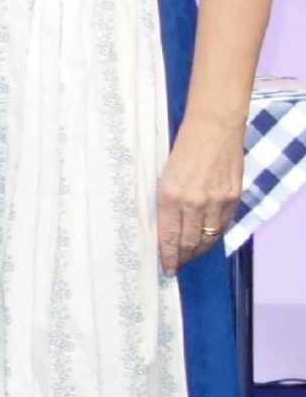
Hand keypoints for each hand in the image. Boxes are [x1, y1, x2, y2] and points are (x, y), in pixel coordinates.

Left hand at [156, 116, 242, 273]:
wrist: (213, 128)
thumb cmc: (182, 148)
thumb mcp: (163, 175)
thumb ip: (165, 201)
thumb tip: (165, 227)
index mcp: (170, 195)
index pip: (169, 236)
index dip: (168, 256)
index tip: (167, 268)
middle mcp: (194, 201)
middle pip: (189, 242)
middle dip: (182, 257)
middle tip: (177, 265)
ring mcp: (216, 200)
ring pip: (208, 237)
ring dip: (198, 250)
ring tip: (190, 256)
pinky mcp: (233, 196)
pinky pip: (223, 224)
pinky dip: (214, 235)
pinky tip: (207, 239)